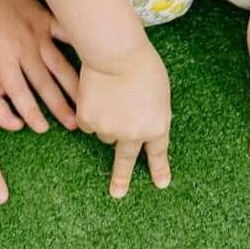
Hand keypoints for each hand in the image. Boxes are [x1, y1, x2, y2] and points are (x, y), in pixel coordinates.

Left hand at [0, 0, 79, 135]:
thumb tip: (2, 95)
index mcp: (2, 59)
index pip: (19, 93)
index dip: (31, 112)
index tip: (42, 128)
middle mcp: (25, 49)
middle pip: (45, 83)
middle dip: (60, 106)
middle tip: (75, 125)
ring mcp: (39, 34)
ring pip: (60, 64)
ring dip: (74, 85)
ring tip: (87, 101)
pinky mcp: (46, 19)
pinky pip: (67, 33)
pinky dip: (81, 44)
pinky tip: (97, 56)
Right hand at [77, 42, 171, 196]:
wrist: (116, 54)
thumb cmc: (143, 66)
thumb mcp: (159, 93)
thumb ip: (151, 114)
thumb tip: (138, 126)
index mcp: (156, 126)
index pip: (157, 153)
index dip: (159, 169)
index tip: (161, 184)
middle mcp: (133, 135)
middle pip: (125, 160)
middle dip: (121, 178)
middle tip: (117, 194)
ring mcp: (109, 130)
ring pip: (105, 133)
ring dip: (107, 120)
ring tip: (111, 95)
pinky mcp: (88, 122)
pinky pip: (88, 123)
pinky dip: (90, 111)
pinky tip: (96, 94)